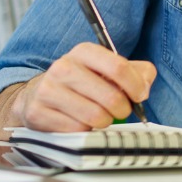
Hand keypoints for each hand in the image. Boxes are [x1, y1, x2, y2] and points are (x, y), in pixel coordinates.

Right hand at [13, 42, 155, 132]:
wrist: (39, 95)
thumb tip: (144, 88)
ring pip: (95, 116)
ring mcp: (48, 90)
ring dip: (105, 121)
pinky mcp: (38, 113)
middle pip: (110, 96)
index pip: (118, 68)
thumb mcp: (110, 69)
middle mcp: (63, 67)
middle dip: (123, 108)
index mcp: (84, 52)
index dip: (136, 86)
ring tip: (100, 116)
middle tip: (121, 110)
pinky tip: (80, 121)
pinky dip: (85, 130)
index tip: (140, 96)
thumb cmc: (84, 82)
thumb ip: (137, 72)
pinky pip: (77, 130)